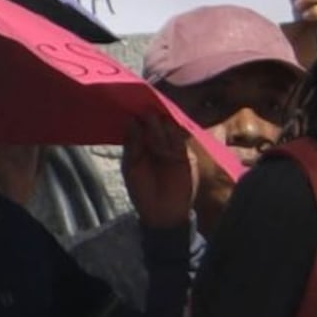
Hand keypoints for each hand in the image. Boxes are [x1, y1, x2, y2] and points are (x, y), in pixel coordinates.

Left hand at [121, 114, 195, 229]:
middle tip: (146, 108)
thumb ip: (133, 145)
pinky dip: (175, 134)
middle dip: (150, 117)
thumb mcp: (131, 167)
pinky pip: (181, 141)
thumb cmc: (141, 191)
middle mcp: (156, 144)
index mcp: (140, 145)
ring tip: (155, 118)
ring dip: (161, 125)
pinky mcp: (185, 156)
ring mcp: (171, 149)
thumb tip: (131, 120)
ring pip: (168, 131)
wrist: (162, 213)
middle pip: (155, 125)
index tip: (133, 103)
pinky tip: (170, 127)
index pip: (140, 125)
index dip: (137, 115)